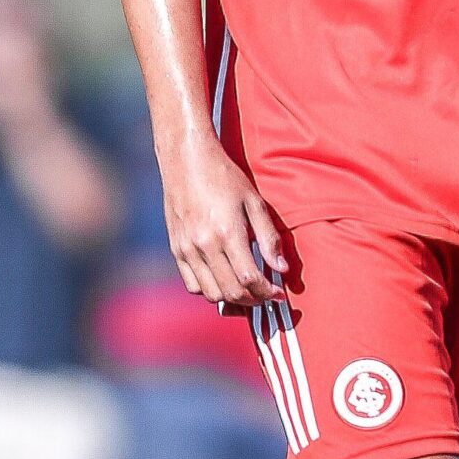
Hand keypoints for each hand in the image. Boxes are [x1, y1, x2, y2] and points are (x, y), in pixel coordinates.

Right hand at [163, 139, 289, 305]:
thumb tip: (282, 268)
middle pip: (231, 292)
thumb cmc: (224, 176)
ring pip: (210, 293)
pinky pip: (192, 284)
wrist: (186, 159)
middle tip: (267, 295)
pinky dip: (210, 290)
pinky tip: (224, 279)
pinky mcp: (176, 248)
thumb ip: (269, 237)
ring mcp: (187, 249)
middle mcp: (204, 245)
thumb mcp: (254, 202)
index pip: (249, 279)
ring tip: (247, 290)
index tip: (279, 294)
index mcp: (227, 233)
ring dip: (232, 298)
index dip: (268, 292)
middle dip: (254, 300)